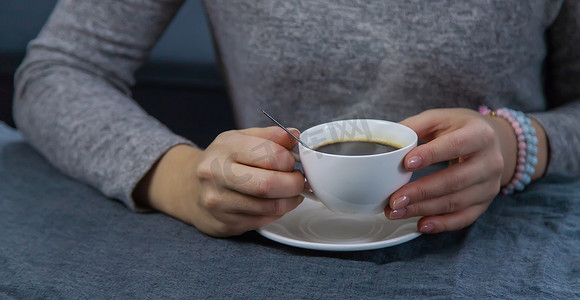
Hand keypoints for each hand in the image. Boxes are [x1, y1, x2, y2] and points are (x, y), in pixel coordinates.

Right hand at [135, 127, 304, 236]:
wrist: (189, 188)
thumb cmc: (221, 161)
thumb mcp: (240, 138)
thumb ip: (269, 136)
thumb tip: (295, 136)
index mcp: (224, 148)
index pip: (269, 155)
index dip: (289, 160)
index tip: (292, 161)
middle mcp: (216, 175)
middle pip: (268, 185)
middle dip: (294, 184)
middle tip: (299, 180)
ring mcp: (219, 203)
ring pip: (269, 207)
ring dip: (290, 200)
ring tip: (291, 192)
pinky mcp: (225, 224)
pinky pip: (263, 220)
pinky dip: (277, 212)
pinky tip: (276, 202)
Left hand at [384, 108, 528, 233]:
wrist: (493, 142)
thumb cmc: (460, 129)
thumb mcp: (440, 119)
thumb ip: (414, 126)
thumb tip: (385, 138)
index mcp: (480, 134)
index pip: (455, 145)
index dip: (431, 155)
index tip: (406, 164)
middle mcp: (490, 161)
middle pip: (455, 180)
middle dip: (421, 192)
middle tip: (394, 200)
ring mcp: (490, 185)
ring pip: (456, 202)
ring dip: (424, 209)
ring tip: (397, 211)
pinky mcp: (485, 202)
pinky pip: (464, 218)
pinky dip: (442, 224)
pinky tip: (421, 224)